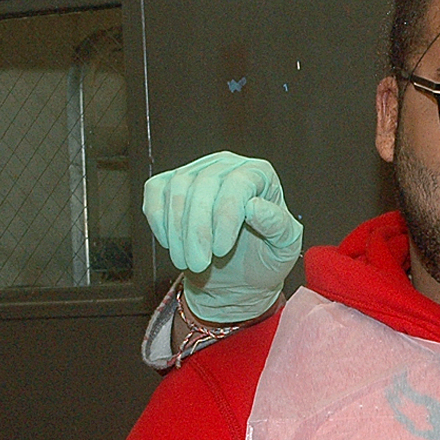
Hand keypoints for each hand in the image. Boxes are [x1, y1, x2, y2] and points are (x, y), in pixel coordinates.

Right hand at [142, 151, 302, 322]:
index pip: (238, 183)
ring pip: (177, 189)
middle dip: (198, 229)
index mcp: (260, 174)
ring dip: (178, 231)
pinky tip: (172, 245)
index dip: (225, 216)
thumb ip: (277, 225)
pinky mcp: (170, 182)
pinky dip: (159, 221)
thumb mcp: (284, 248)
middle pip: (204, 184)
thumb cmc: (265, 257)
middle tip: (199, 264)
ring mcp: (197, 170)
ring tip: (189, 262)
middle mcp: (227, 164)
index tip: (221, 250)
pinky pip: (155, 192)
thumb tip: (254, 206)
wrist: (239, 274)